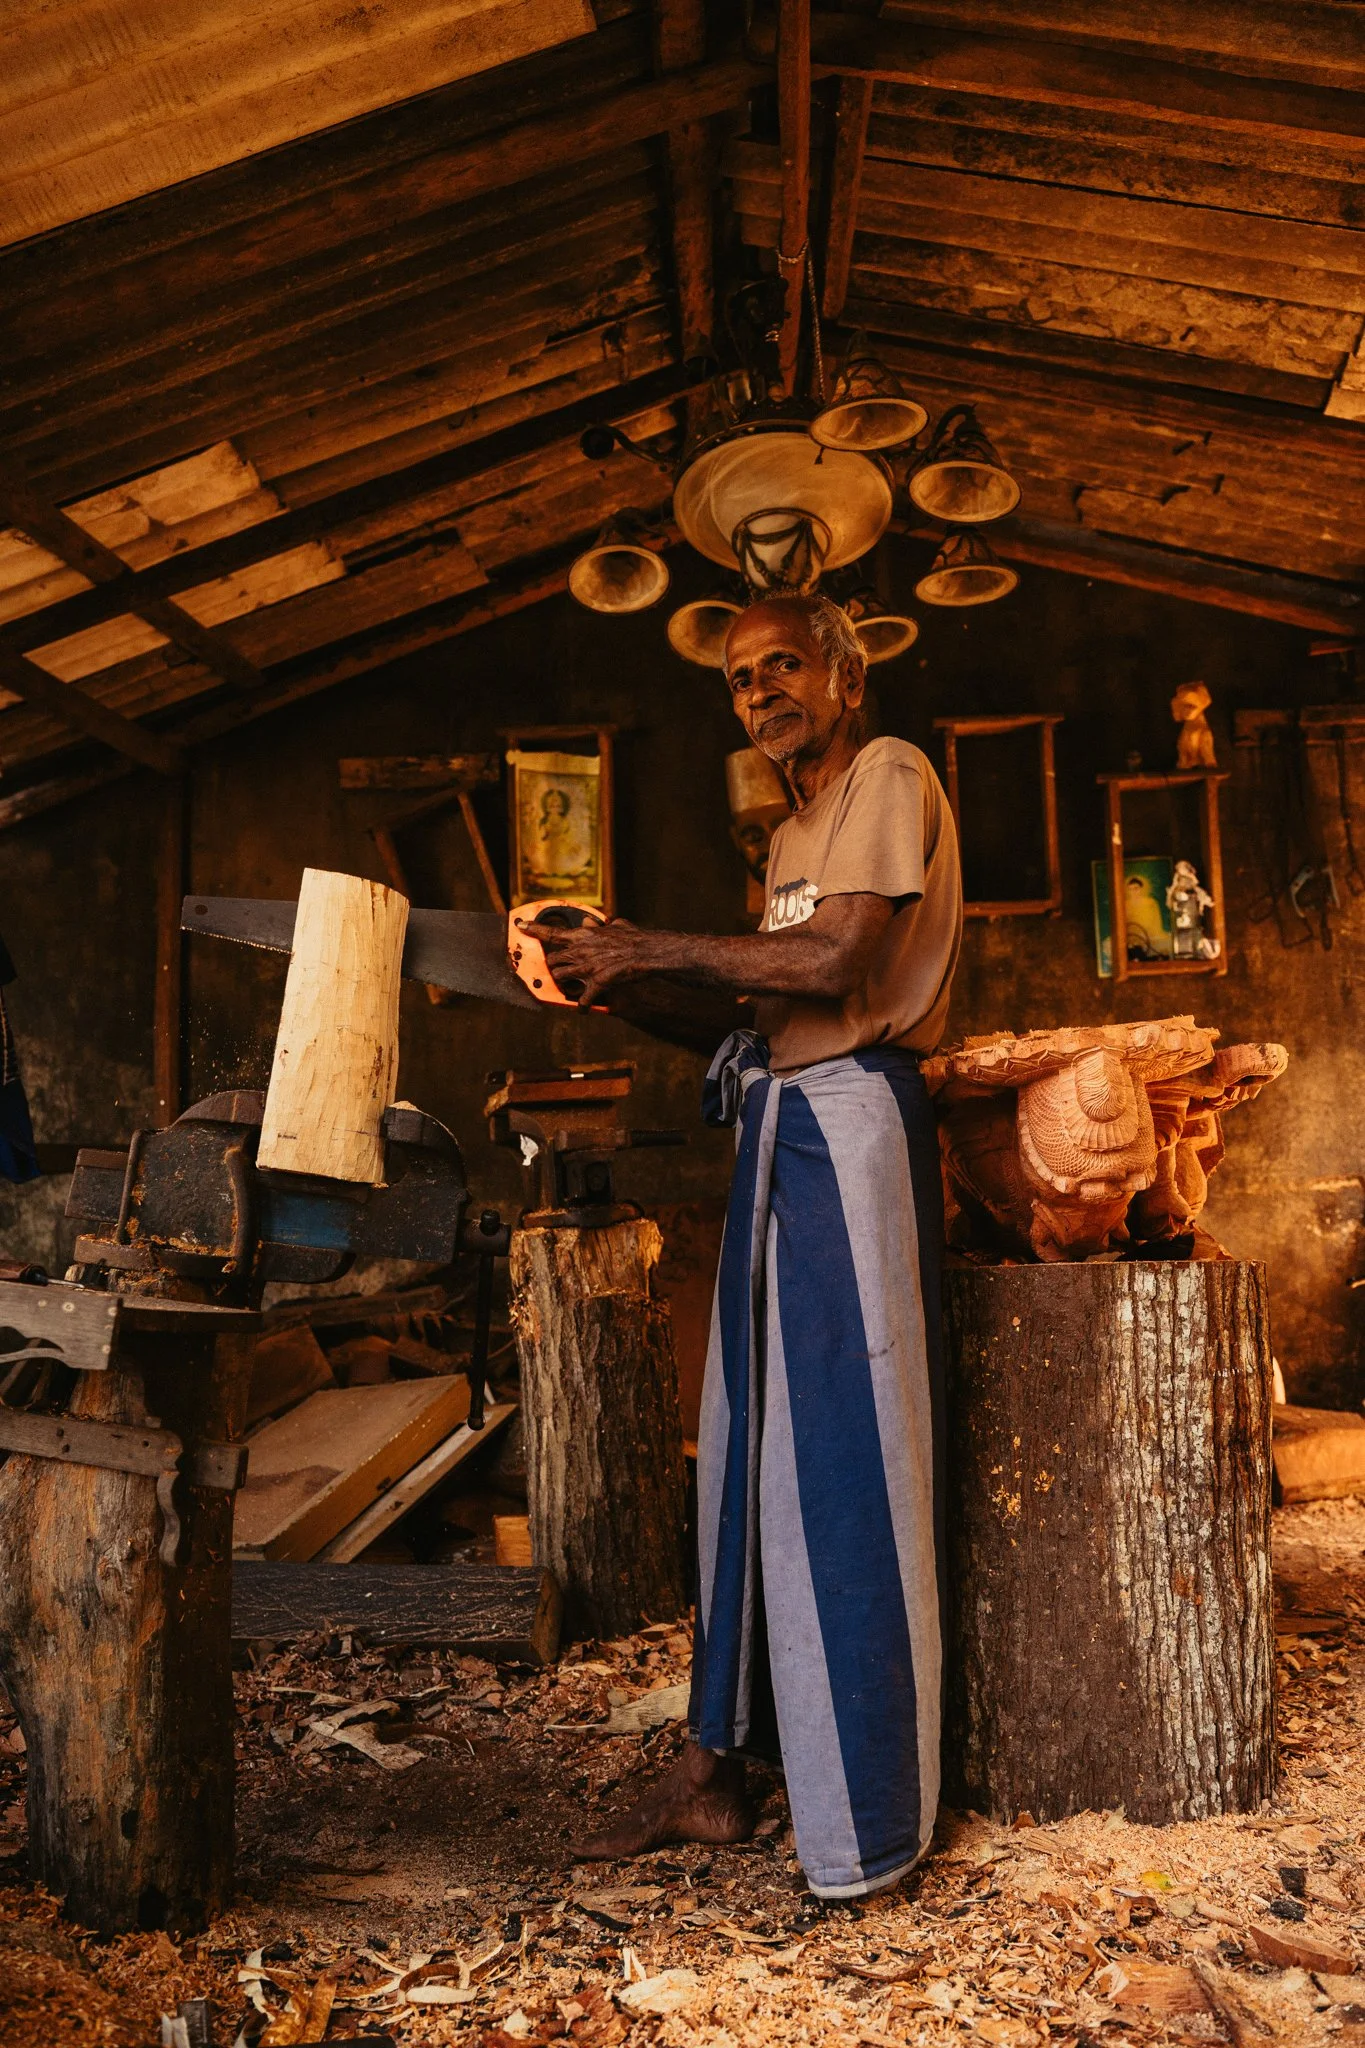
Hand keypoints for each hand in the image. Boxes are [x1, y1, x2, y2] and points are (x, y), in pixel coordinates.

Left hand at [518, 915, 658, 1006]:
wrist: (646, 952)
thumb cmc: (635, 937)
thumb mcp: (616, 926)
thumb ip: (602, 926)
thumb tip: (596, 922)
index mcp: (583, 935)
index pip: (552, 931)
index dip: (533, 929)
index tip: (520, 927)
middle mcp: (579, 951)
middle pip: (552, 960)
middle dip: (552, 965)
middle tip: (557, 969)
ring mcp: (585, 968)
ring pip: (558, 978)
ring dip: (561, 984)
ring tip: (567, 987)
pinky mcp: (595, 984)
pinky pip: (582, 1000)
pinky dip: (581, 1007)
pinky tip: (583, 1011)